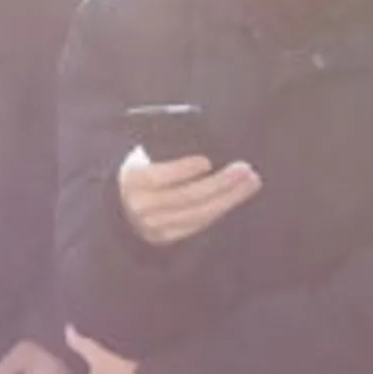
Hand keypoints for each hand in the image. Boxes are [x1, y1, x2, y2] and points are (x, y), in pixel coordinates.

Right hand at [118, 147, 260, 248]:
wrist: (122, 205)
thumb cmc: (142, 170)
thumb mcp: (143, 155)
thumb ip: (165, 147)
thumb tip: (201, 135)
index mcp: (133, 179)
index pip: (157, 176)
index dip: (182, 170)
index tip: (206, 161)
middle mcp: (141, 206)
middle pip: (186, 197)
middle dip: (219, 183)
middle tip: (244, 169)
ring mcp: (154, 226)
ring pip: (197, 214)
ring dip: (229, 197)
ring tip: (250, 182)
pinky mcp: (167, 238)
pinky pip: (199, 224)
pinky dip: (220, 209)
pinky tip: (236, 195)